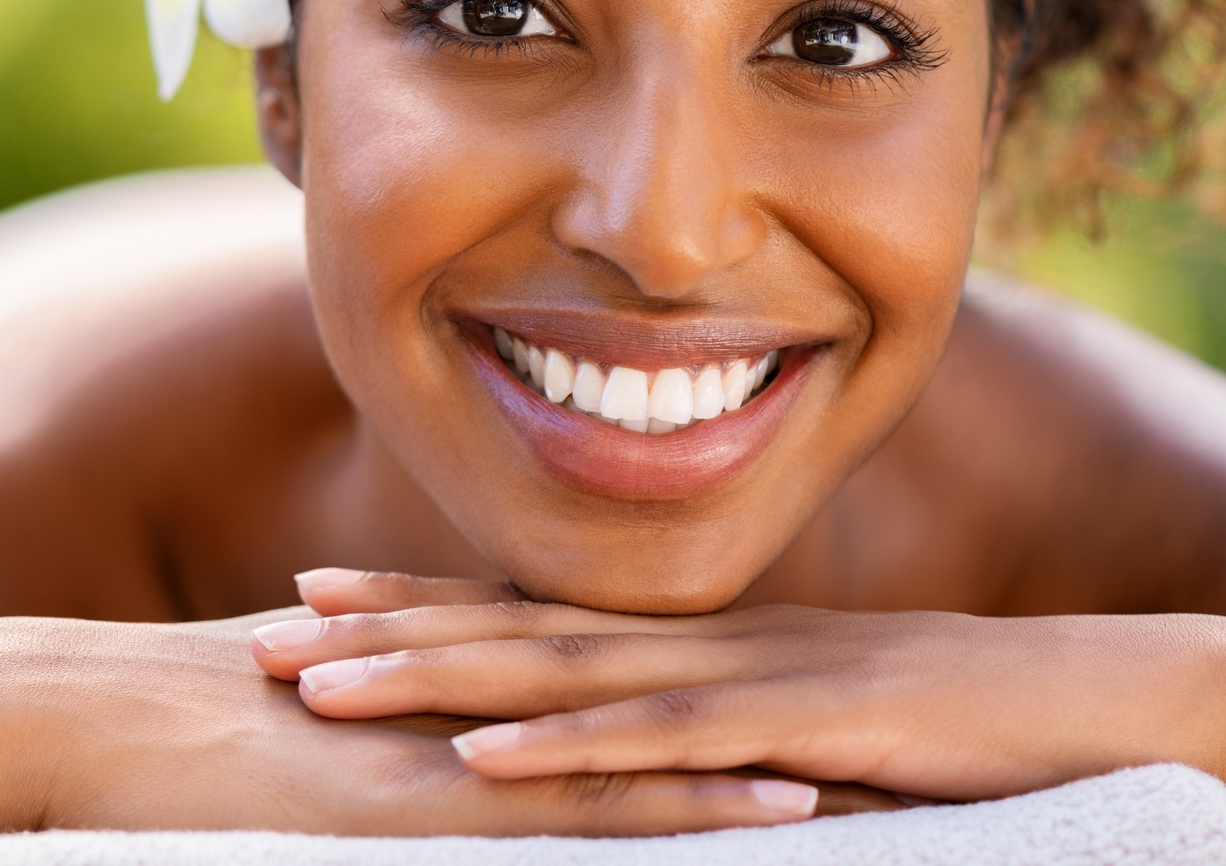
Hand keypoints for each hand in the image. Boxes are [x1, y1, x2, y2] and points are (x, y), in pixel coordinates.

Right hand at [0, 613, 823, 834]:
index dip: (710, 683)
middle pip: (650, 698)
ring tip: (882, 770)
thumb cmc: (165, 722)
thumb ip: (373, 699)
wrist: (77, 712)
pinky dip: (678, 803)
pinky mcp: (424, 798)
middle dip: (771, 716)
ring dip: (762, 758)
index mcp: (445, 670)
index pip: (604, 673)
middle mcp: (470, 692)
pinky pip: (578, 803)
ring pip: (643, 745)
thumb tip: (403, 707)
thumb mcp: (296, 707)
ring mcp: (453, 739)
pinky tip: (772, 814)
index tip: (811, 701)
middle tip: (895, 726)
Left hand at [248, 571, 1225, 802]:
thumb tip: (622, 754)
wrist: (1090, 697)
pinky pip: (659, 741)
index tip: (312, 596)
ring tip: (319, 686)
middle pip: (507, 630)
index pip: (523, 610)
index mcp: (687, 640)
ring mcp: (738, 679)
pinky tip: (480, 756)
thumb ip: (704, 727)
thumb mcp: (798, 723)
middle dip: (380, 633)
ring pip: (555, 674)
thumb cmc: (948, 721)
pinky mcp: (794, 730)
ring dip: (430, 679)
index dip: (413, 601)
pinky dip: (564, 747)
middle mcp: (692, 642)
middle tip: (261, 634)